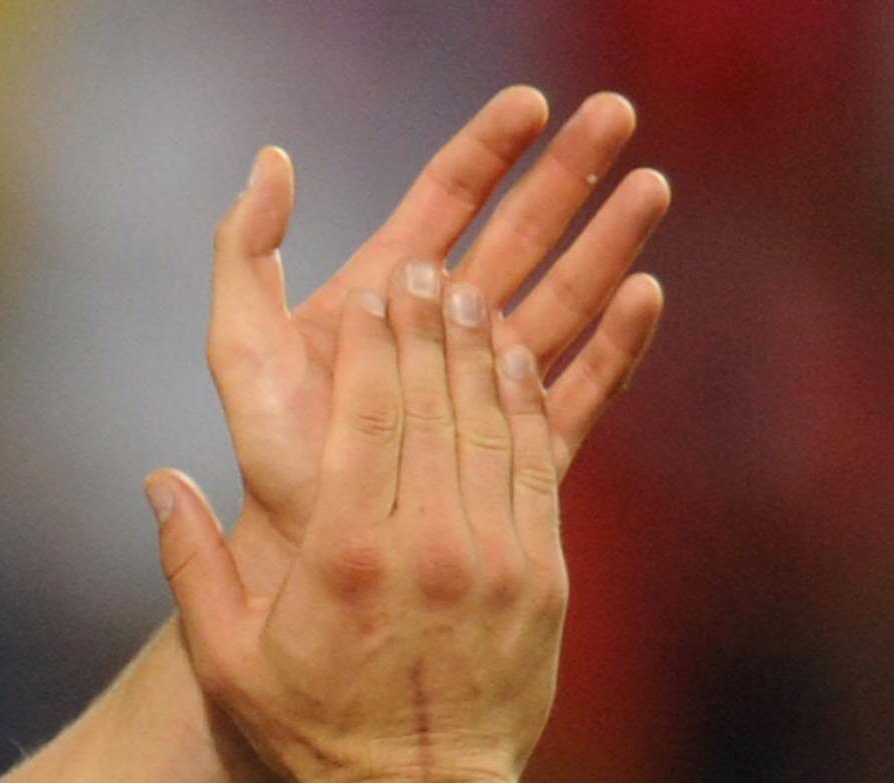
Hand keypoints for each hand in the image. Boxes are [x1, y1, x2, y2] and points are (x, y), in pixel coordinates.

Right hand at [152, 262, 568, 782]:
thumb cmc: (319, 731)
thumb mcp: (231, 662)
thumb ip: (191, 568)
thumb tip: (158, 481)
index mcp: (347, 556)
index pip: (369, 413)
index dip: (378, 340)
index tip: (380, 287)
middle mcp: (428, 547)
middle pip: (436, 402)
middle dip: (433, 325)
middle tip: (431, 269)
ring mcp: (495, 561)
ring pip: (492, 424)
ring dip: (483, 352)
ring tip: (474, 297)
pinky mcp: (544, 579)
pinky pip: (538, 469)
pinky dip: (526, 409)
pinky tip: (516, 364)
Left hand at [207, 88, 667, 593]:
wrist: (312, 570)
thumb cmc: (272, 466)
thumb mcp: (242, 350)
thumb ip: (245, 254)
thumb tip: (275, 161)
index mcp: (389, 296)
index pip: (449, 200)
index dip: (491, 148)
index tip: (533, 101)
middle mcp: (445, 335)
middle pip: (522, 235)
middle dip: (571, 174)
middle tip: (620, 113)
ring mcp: (487, 391)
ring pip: (563, 299)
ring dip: (608, 242)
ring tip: (652, 188)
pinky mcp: (521, 453)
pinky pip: (580, 389)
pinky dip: (615, 343)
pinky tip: (647, 296)